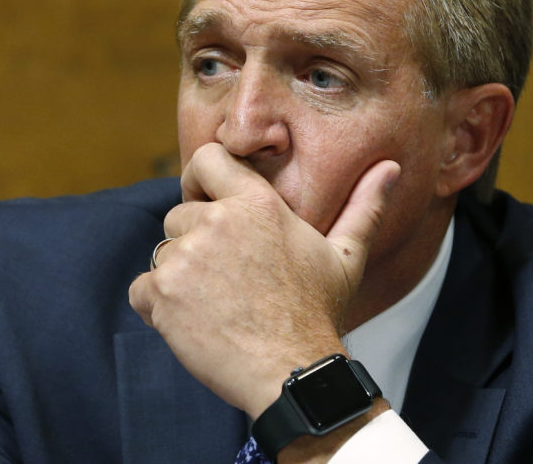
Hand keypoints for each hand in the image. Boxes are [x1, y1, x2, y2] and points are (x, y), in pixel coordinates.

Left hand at [128, 142, 399, 417]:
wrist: (291, 373)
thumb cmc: (317, 314)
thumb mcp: (345, 256)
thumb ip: (364, 206)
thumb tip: (391, 168)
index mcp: (256, 204)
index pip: (206, 158)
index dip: (200, 180)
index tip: (205, 201)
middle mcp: (217, 222)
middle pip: (179, 215)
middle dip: (194, 243)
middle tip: (228, 280)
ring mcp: (185, 257)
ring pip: (162, 253)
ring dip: (179, 277)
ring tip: (218, 305)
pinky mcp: (162, 292)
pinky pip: (142, 288)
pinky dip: (158, 307)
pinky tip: (195, 323)